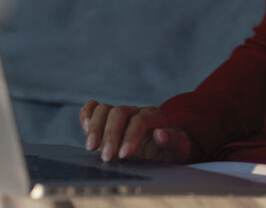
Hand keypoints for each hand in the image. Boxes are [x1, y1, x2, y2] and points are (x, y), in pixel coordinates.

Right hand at [79, 100, 199, 162]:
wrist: (166, 148)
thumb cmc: (173, 149)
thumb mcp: (180, 148)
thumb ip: (174, 140)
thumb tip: (161, 134)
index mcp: (155, 116)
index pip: (140, 120)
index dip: (130, 136)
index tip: (123, 155)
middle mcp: (136, 112)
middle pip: (119, 112)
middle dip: (111, 135)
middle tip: (107, 157)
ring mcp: (121, 115)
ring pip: (104, 109)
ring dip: (95, 128)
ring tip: (92, 148)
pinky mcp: (108, 120)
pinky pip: (94, 108)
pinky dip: (86, 115)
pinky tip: (84, 128)